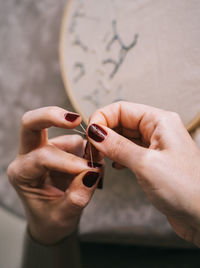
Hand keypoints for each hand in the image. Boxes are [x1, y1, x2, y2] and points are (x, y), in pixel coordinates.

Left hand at [7, 107, 101, 244]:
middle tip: (75, 118)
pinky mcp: (60, 147)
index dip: (68, 162)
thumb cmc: (50, 219)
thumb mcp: (62, 216)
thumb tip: (91, 173)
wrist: (52, 220)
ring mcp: (44, 149)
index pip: (41, 157)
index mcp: (21, 173)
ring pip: (63, 134)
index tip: (90, 170)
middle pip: (31, 124)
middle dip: (52, 116)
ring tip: (95, 166)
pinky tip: (91, 165)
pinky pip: (77, 141)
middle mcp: (28, 157)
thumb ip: (77, 197)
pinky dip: (88, 150)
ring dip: (83, 146)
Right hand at [87, 102, 199, 246]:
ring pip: (124, 137)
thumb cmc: (186, 189)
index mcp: (160, 121)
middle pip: (122, 121)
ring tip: (99, 157)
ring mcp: (156, 146)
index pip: (122, 108)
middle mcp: (158, 130)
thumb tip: (95, 132)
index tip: (89, 134)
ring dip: (109, 145)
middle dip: (104, 133)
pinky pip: (130, 151)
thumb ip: (117, 146)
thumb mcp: (145, 164)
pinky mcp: (153, 161)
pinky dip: (118, 156)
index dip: (102, 118)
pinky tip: (115, 165)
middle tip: (91, 149)